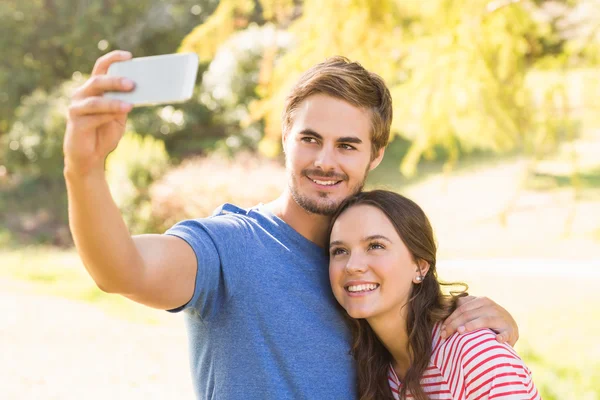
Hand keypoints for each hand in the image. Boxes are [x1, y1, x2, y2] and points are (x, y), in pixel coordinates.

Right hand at [63, 50, 134, 176]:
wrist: (90, 158)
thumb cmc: (104, 133)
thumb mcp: (119, 116)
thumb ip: (126, 102)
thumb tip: (143, 90)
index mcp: (93, 89)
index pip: (101, 67)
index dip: (113, 59)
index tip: (129, 56)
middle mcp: (82, 94)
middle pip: (98, 81)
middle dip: (115, 81)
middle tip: (132, 84)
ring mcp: (77, 108)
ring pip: (95, 100)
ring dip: (114, 101)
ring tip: (130, 105)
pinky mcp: (76, 123)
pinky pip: (93, 117)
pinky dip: (108, 115)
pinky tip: (121, 114)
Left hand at [440, 296, 518, 345]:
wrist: (510, 326)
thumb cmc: (488, 319)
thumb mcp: (477, 310)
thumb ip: (464, 307)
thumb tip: (445, 304)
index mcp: (482, 301)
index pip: (462, 309)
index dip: (450, 319)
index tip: (441, 329)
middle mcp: (491, 307)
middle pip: (468, 315)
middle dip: (454, 325)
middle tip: (444, 335)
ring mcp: (501, 318)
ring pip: (484, 320)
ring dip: (472, 326)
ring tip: (460, 331)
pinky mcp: (510, 331)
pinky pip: (505, 334)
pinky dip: (501, 337)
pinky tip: (496, 340)